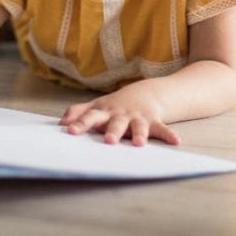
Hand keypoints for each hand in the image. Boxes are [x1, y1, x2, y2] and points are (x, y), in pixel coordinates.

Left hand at [59, 83, 179, 145]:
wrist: (145, 93)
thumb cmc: (116, 105)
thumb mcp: (96, 106)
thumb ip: (78, 112)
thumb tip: (60, 122)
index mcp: (105, 112)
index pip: (90, 117)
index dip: (80, 123)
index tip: (70, 130)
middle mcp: (121, 115)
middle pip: (116, 123)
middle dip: (113, 131)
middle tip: (109, 141)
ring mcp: (138, 117)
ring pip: (138, 126)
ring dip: (139, 133)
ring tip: (139, 143)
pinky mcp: (153, 120)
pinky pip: (162, 129)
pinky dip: (169, 135)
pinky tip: (175, 141)